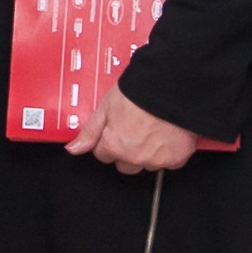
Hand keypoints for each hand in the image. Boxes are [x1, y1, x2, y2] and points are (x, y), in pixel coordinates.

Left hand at [66, 83, 197, 176]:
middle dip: (126, 151)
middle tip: (135, 129)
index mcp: (114, 145)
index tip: (116, 129)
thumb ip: (90, 132)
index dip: (108, 140)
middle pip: (124, 164)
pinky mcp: (176, 159)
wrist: (171, 88)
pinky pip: (169, 162)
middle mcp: (134, 157)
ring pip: (146, 164)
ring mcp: (156, 160)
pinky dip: (168, 152)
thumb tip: (74, 149)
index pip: (103, 154)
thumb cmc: (139, 93)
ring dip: (146, 152)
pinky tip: (167, 134)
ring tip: (152, 129)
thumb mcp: (105, 107)